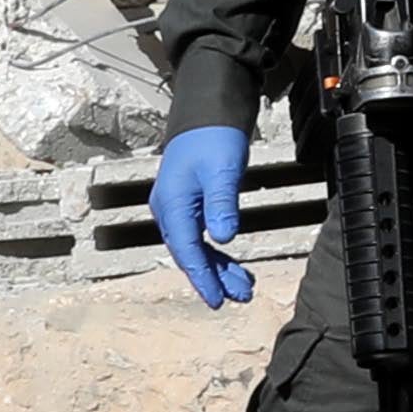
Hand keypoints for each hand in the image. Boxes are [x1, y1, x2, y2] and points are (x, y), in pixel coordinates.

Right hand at [153, 124, 252, 309]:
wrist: (208, 111)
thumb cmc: (213, 138)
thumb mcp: (221, 171)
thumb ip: (222, 204)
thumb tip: (223, 237)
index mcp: (172, 205)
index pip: (187, 251)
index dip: (203, 278)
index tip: (218, 300)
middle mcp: (169, 209)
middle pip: (190, 253)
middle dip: (215, 277)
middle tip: (240, 296)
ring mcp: (177, 206)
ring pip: (195, 247)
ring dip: (218, 267)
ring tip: (243, 285)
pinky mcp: (189, 202)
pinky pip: (199, 235)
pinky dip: (216, 252)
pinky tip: (231, 262)